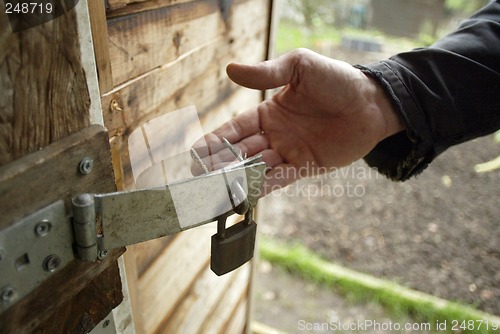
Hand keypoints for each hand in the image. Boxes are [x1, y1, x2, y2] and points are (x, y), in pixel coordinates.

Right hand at [194, 49, 403, 193]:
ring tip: (213, 191)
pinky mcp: (306, 167)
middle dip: (218, 165)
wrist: (372, 102)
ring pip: (256, 169)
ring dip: (235, 180)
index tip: (195, 154)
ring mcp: (289, 152)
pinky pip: (280, 179)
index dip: (214, 141)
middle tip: (197, 178)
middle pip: (240, 153)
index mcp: (268, 112)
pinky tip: (244, 195)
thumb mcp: (299, 67)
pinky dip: (262, 187)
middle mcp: (275, 134)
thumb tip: (230, 70)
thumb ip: (267, 72)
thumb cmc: (336, 79)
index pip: (235, 129)